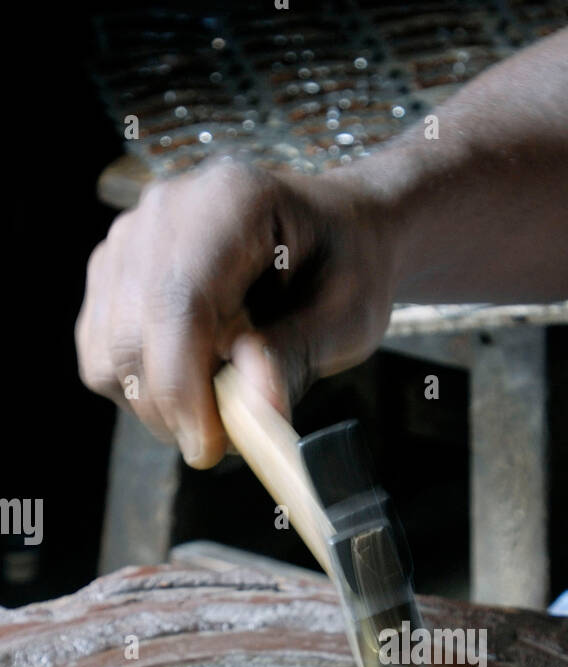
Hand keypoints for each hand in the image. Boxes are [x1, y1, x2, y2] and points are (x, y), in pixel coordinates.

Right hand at [76, 159, 395, 465]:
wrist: (334, 232)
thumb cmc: (348, 266)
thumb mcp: (347, 315)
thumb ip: (296, 355)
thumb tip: (254, 409)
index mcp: (230, 202)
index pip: (177, 300)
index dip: (182, 385)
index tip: (209, 446)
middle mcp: (164, 211)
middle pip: (130, 333)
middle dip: (171, 409)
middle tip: (226, 444)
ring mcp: (129, 241)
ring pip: (107, 354)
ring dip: (156, 406)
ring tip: (218, 410)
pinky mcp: (112, 276)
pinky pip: (102, 357)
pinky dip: (140, 393)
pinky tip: (193, 388)